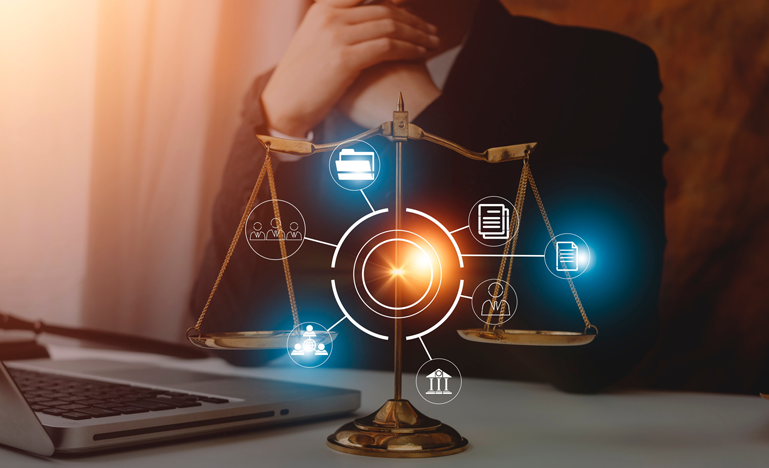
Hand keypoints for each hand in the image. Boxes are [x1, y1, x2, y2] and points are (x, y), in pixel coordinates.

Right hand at [261, 0, 438, 136]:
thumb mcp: (314, 41)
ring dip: (417, 34)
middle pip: (384, 9)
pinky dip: (409, 49)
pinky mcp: (345, 58)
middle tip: (431, 30)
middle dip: (413, 20)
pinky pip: (387, 47)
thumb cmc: (301, 80)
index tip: (412, 6)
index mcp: (323, 8)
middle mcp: (330, 16)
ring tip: (432, 42)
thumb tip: (362, 25)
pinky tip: (421, 54)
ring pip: (390, 26)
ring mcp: (337, 35)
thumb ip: (337, 27)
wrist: (283, 105)